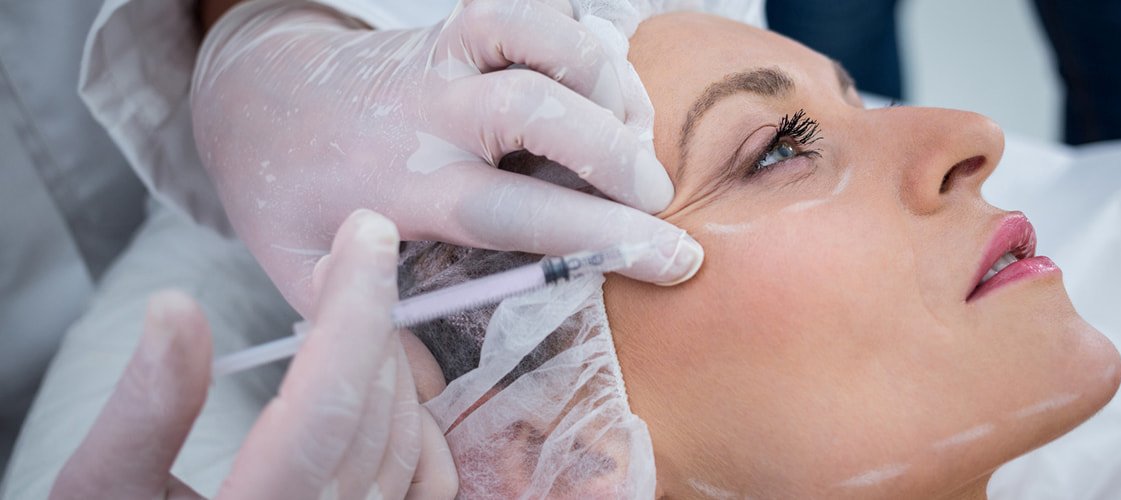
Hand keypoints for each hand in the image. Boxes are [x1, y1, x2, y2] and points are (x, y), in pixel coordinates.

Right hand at [53, 210, 456, 498]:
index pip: (322, 405)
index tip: (366, 231)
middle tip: (351, 255)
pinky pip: (423, 488)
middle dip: (368, 323)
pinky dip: (417, 430)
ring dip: (389, 368)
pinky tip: (387, 390)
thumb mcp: (98, 494)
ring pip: (404, 448)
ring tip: (356, 312)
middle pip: (370, 418)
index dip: (351, 310)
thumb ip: (144, 409)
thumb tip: (178, 306)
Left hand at [191, 0, 703, 314]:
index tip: (671, 258)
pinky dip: (584, 36)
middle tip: (656, 195)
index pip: (515, 210)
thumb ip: (361, 319)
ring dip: (605, 78)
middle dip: (614, 151)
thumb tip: (424, 386)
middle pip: (536, 108)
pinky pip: (534, 7)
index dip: (601, 234)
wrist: (259, 94)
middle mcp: (431, 110)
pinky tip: (606, 79)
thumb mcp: (299, 273)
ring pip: (539, 34)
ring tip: (636, 130)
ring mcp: (446, 54)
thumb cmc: (291, 192)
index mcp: (404, 185)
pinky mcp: (459, 24)